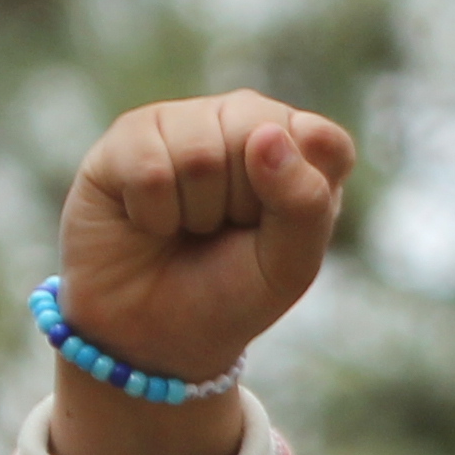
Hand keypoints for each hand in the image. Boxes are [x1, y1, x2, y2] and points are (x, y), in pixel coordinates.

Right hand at [57, 92, 356, 382]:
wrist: (149, 332)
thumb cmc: (228, 292)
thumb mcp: (287, 266)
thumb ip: (303, 203)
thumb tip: (267, 135)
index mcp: (299, 151)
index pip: (324, 142)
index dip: (301, 194)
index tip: (277, 232)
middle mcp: (244, 123)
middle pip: (259, 134)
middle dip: (242, 204)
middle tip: (223, 230)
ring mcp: (185, 122)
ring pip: (201, 153)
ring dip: (195, 212)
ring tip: (186, 225)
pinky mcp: (130, 134)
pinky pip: (150, 168)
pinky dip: (153, 215)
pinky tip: (149, 220)